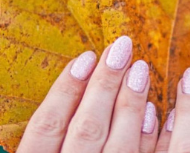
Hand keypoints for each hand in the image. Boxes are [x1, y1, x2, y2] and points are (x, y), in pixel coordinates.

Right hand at [16, 35, 157, 152]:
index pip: (46, 126)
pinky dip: (149, 139)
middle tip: (121, 47)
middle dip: (104, 86)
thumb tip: (72, 73)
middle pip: (86, 130)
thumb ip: (45, 129)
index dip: (64, 90)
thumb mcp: (35, 151)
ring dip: (131, 107)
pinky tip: (154, 111)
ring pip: (118, 147)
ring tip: (140, 69)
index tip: (86, 57)